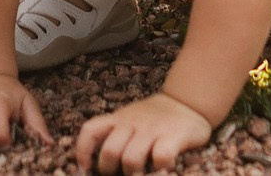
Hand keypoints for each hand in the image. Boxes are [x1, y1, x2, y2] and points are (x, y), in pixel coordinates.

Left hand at [74, 92, 210, 172]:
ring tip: (141, 174)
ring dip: (134, 173)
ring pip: (132, 159)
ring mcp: (153, 129)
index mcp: (118, 119)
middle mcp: (132, 122)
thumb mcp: (130, 119)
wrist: (188, 102)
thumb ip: (116, 135)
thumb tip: (95, 163)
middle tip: (119, 174)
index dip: (82, 151)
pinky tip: (162, 169)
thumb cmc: (154, 118)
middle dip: (110, 170)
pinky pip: (161, 157)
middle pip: (110, 151)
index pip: (90, 130)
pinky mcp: (174, 136)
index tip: (85, 169)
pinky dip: (160, 168)